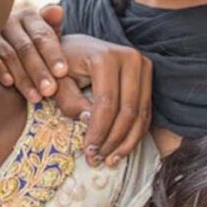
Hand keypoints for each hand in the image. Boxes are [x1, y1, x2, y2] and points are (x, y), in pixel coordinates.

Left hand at [0, 5, 151, 161]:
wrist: (76, 45)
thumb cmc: (62, 65)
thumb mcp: (58, 82)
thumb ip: (70, 101)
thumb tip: (89, 122)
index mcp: (105, 57)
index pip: (106, 102)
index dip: (98, 131)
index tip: (88, 152)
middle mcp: (130, 58)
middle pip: (127, 110)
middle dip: (112, 140)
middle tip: (98, 160)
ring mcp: (143, 65)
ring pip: (140, 113)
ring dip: (126, 142)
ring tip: (109, 161)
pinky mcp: (148, 75)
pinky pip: (145, 110)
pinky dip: (135, 133)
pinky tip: (120, 150)